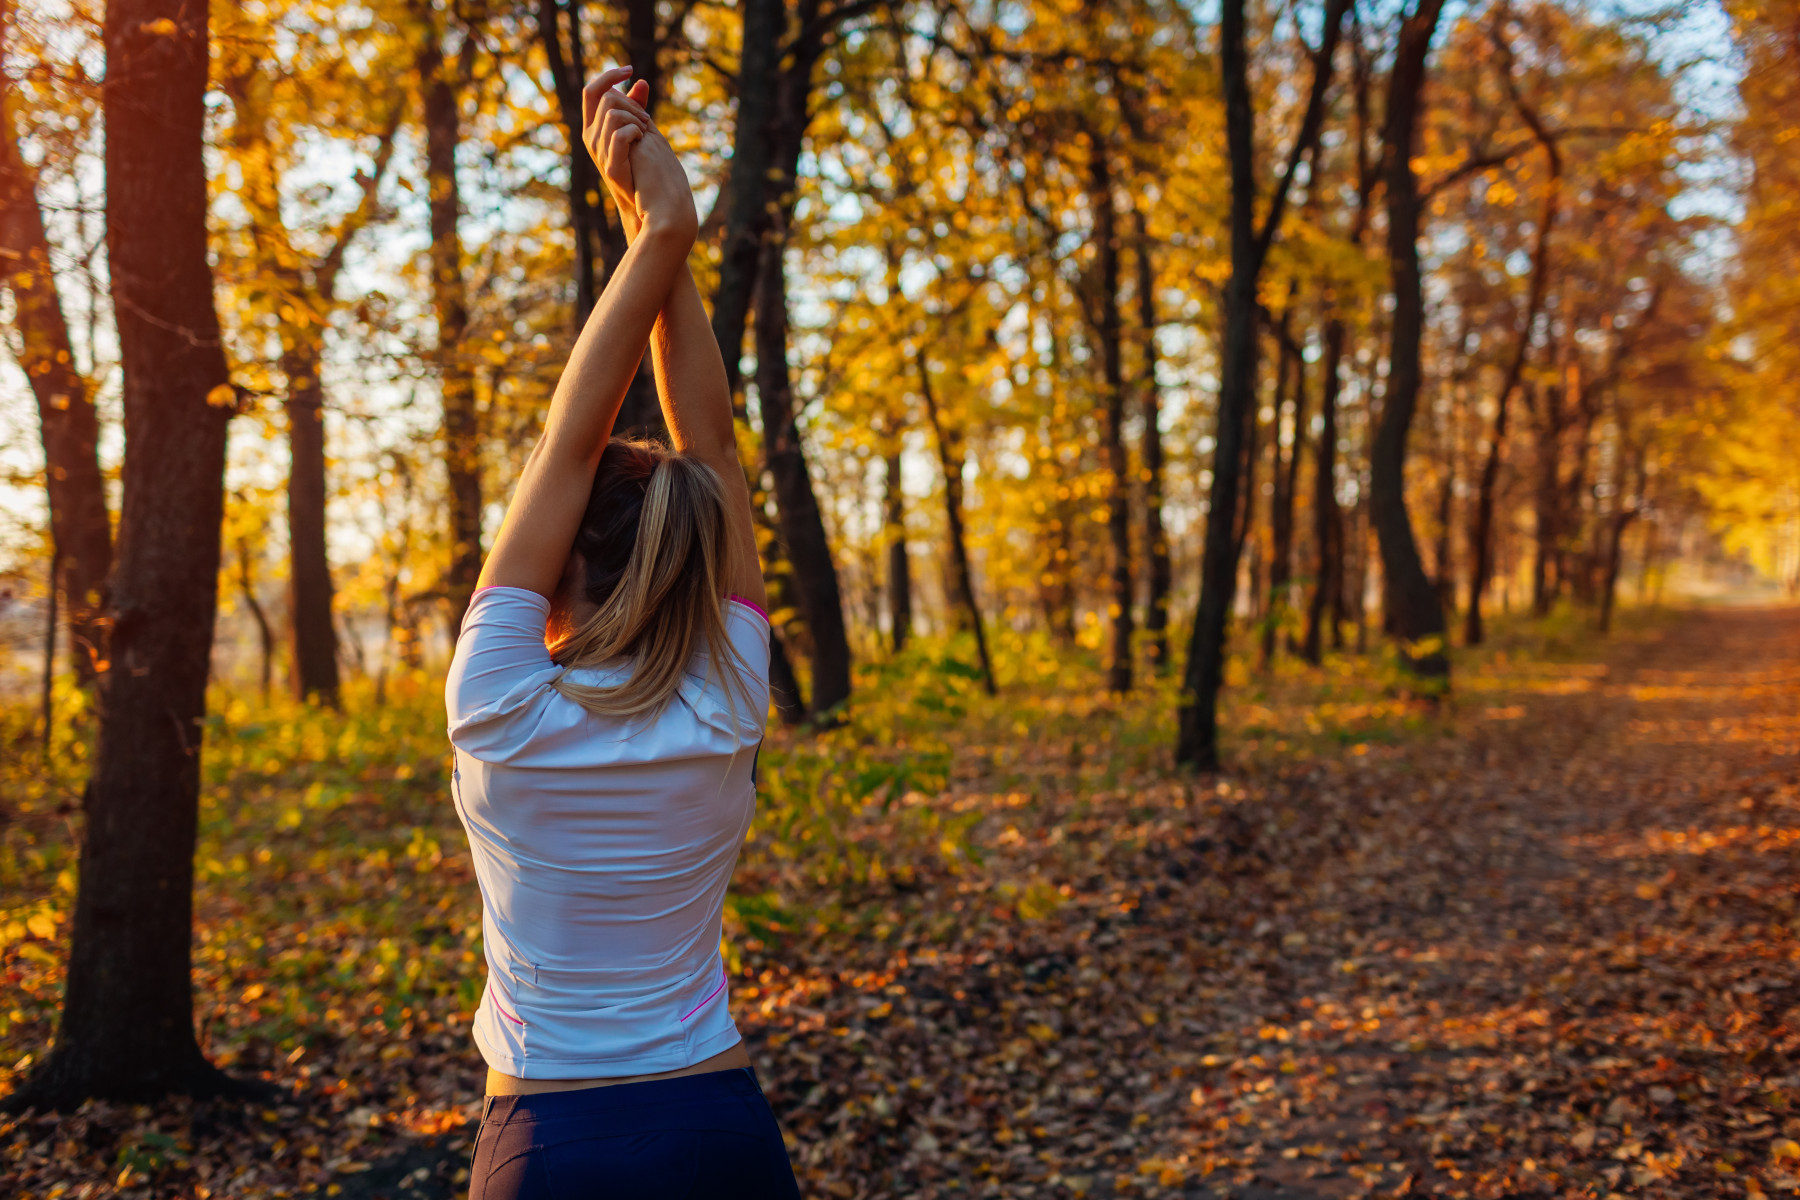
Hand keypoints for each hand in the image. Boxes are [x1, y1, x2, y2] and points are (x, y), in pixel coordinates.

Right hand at [582, 69, 695, 244]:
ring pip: (613, 113)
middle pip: (604, 98)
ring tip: (647, 132)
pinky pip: (620, 134)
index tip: (629, 70)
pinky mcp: (611, 166)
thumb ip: (636, 107)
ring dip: (636, 117)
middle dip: (631, 102)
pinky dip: (636, 131)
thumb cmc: (645, 166)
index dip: (609, 76)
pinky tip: (644, 138)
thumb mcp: (638, 131)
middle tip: (647, 120)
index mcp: (594, 128)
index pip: (592, 91)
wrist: (650, 202)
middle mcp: (591, 138)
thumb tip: (640, 82)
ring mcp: (599, 153)